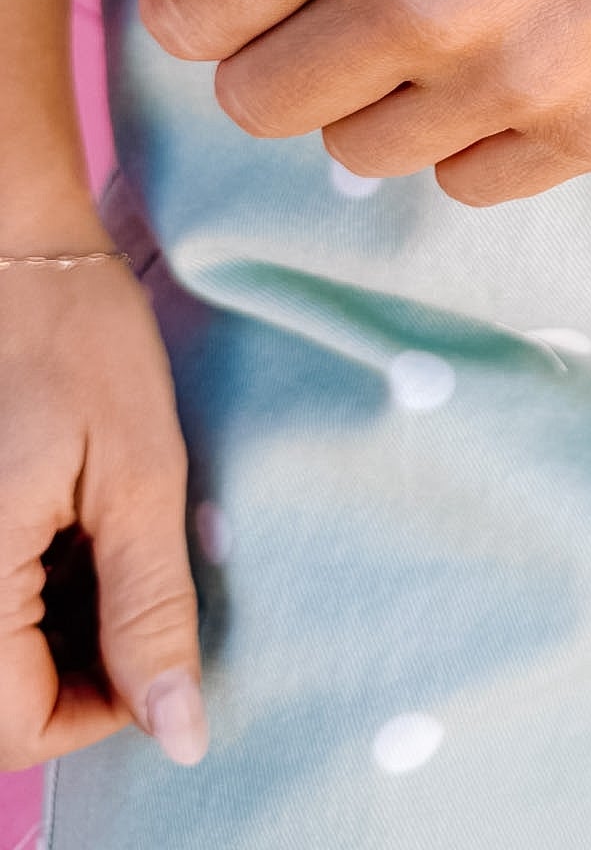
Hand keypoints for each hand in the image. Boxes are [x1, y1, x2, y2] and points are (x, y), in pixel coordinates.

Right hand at [0, 225, 203, 768]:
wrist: (17, 251)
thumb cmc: (79, 338)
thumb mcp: (139, 471)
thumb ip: (150, 609)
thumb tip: (176, 735)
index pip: (13, 726)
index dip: (99, 713)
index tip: (160, 650)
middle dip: (79, 671)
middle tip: (142, 587)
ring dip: (55, 633)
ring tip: (109, 545)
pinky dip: (30, 591)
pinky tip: (73, 530)